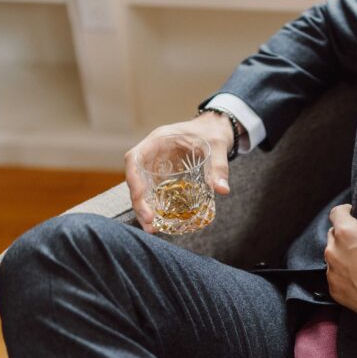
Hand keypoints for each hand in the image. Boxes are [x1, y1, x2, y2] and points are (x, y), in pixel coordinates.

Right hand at [125, 112, 239, 231]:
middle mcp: (153, 153)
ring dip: (144, 207)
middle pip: (135, 177)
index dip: (133, 179)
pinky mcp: (163, 174)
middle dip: (138, 201)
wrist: (216, 129)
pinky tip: (159, 221)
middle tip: (149, 222)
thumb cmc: (213, 132)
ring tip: (152, 228)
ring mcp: (156, 164)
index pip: (134, 158)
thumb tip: (223, 190)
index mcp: (159, 140)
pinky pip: (154, 191)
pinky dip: (154, 205)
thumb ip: (219, 167)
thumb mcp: (218, 146)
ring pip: (142, 187)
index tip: (140, 198)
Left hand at [325, 204, 356, 323]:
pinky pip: (336, 278)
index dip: (344, 211)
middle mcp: (334, 251)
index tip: (349, 213)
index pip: (336, 214)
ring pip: (333, 259)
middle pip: (332, 237)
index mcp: (347, 233)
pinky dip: (344, 277)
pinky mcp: (335, 291)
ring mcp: (332, 273)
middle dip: (343, 237)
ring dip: (343, 258)